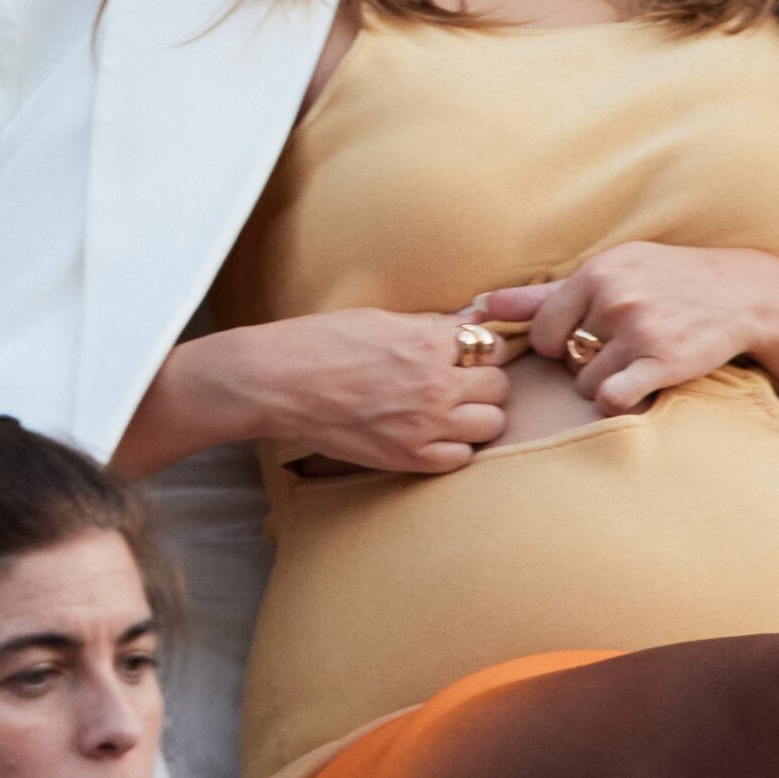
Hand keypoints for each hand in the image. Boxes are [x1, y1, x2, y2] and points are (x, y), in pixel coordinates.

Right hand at [146, 310, 508, 476]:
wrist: (278, 382)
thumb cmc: (323, 340)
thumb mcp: (382, 319)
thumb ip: (433, 325)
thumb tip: (474, 320)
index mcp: (430, 342)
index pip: (492, 346)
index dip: (481, 350)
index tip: (466, 354)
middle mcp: (436, 384)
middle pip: (500, 386)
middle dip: (484, 382)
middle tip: (460, 382)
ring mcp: (424, 425)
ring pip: (492, 424)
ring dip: (478, 416)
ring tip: (452, 410)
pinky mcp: (406, 457)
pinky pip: (461, 459)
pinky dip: (455, 448)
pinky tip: (435, 435)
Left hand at [478, 243, 778, 414]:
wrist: (741, 293)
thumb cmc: (666, 280)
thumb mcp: (610, 271)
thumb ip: (543, 293)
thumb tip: (480, 303)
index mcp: (596, 273)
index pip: (542, 331)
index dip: (558, 343)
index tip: (585, 338)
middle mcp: (614, 299)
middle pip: (563, 359)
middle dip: (582, 362)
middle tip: (617, 348)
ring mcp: (639, 331)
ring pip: (585, 384)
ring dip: (604, 383)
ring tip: (634, 362)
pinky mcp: (662, 362)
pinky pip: (611, 398)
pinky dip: (617, 400)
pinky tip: (635, 388)